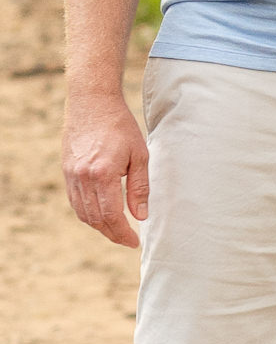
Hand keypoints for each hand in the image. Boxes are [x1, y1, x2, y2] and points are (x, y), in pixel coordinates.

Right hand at [62, 94, 148, 247]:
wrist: (92, 102)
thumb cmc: (120, 125)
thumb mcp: (139, 154)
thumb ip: (140, 187)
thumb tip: (140, 216)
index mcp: (103, 174)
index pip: (112, 216)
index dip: (123, 233)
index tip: (134, 241)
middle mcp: (83, 178)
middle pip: (95, 219)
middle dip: (112, 233)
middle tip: (127, 239)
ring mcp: (72, 175)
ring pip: (83, 213)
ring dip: (99, 225)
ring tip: (116, 229)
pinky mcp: (67, 171)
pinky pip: (75, 201)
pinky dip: (87, 212)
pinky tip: (100, 213)